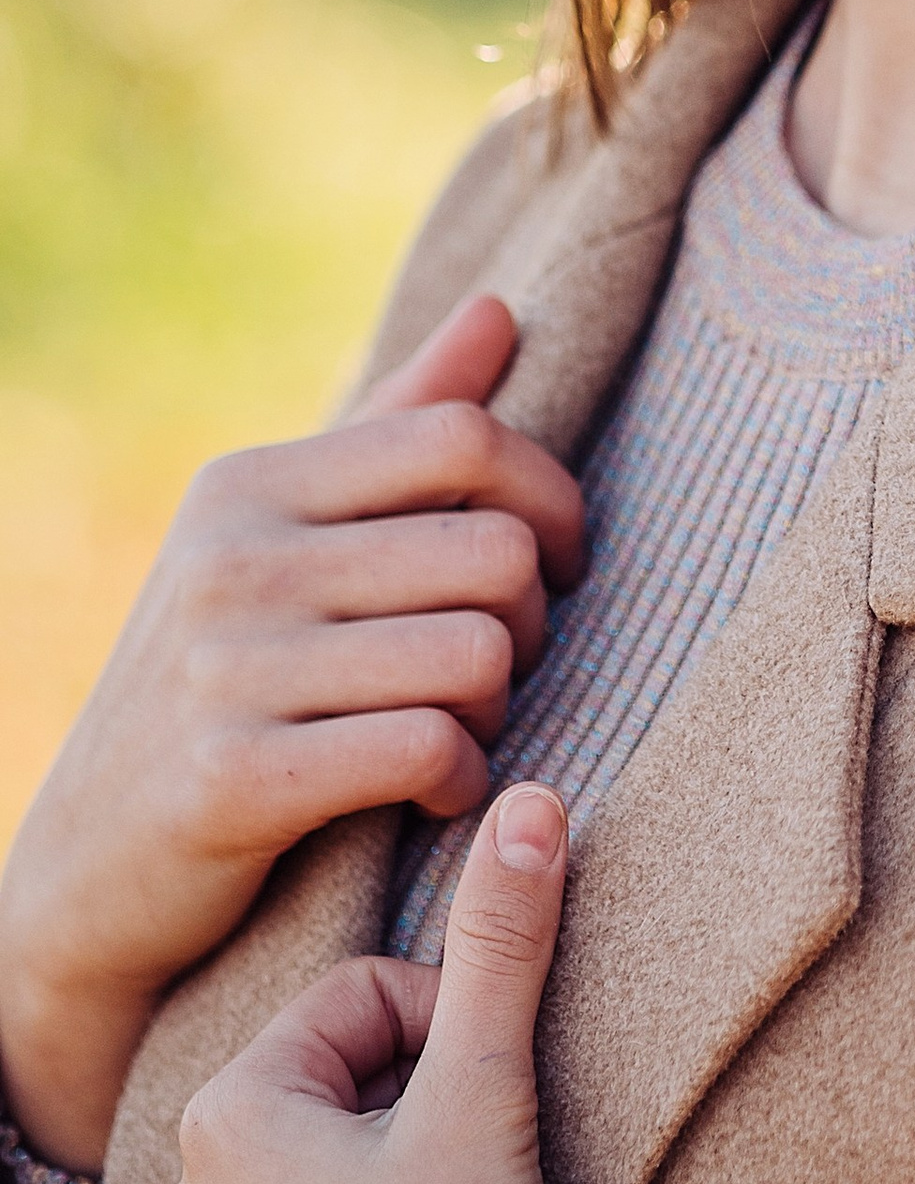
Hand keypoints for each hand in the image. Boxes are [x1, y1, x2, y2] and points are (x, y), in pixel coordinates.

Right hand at [0, 297, 582, 1173]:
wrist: (89, 872)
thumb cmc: (226, 686)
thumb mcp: (285, 542)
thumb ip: (397, 426)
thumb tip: (503, 310)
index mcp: (249, 484)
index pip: (463, 437)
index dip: (551, 499)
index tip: (556, 563)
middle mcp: (230, 558)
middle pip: (492, 551)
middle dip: (531, 622)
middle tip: (498, 669)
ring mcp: (224, 667)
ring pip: (475, 653)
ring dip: (500, 709)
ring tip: (463, 730)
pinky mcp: (233, 778)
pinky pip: (427, 746)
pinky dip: (462, 778)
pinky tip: (435, 791)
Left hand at [160, 783, 568, 1183]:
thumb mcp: (487, 1095)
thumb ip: (506, 944)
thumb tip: (535, 801)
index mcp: (230, 1113)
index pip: (363, 1004)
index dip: (453, 1031)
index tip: (497, 1102)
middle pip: (338, 1088)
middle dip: (421, 1110)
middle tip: (487, 1173)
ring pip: (321, 1183)